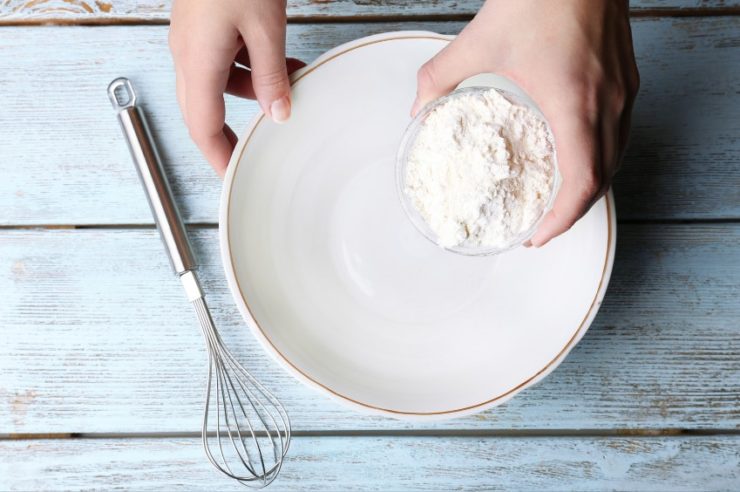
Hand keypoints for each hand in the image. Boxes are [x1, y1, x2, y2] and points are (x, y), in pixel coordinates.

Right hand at [169, 0, 303, 175]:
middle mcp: (186, 51)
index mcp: (197, 62)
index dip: (218, 156)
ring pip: (216, 80)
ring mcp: (190, 35)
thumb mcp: (265, 26)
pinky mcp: (201, 20)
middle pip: (203, 109)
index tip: (232, 175)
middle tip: (253, 149)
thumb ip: (271, 73)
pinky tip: (275, 60)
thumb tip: (277, 111)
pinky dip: (248, 66)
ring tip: (288, 86)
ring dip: (251, 90)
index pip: (202, 128)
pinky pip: (220, 56)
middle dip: (230, 133)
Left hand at [412, 0, 638, 245]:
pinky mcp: (626, 76)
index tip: (537, 235)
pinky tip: (574, 150)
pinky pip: (620, 131)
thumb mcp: (480, 39)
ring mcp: (623, 90)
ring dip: (589, 184)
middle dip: (572, 210)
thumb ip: (441, 77)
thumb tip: (417, 109)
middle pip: (603, 179)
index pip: (581, 183)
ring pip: (616, 156)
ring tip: (557, 197)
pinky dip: (599, 155)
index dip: (561, 219)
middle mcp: (608, 104)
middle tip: (542, 224)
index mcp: (574, 105)